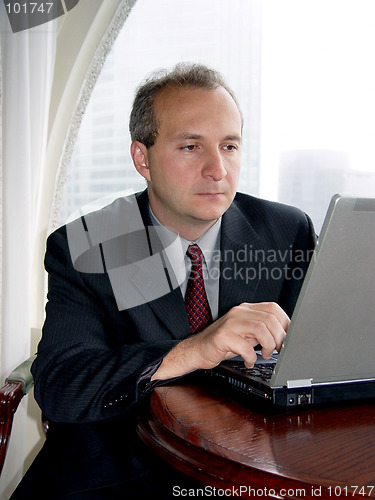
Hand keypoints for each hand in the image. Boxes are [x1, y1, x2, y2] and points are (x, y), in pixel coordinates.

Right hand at [152, 302, 289, 380]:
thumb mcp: (245, 334)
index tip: (290, 337)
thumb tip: (285, 336)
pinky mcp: (222, 336)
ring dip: (268, 346)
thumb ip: (262, 331)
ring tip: (265, 355)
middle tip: (280, 351)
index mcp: (246, 309)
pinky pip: (245, 347)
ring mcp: (230, 323)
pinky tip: (249, 362)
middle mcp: (238, 312)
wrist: (197, 350)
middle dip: (280, 338)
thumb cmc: (222, 343)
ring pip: (261, 329)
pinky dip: (251, 357)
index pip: (273, 308)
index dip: (285, 323)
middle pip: (270, 319)